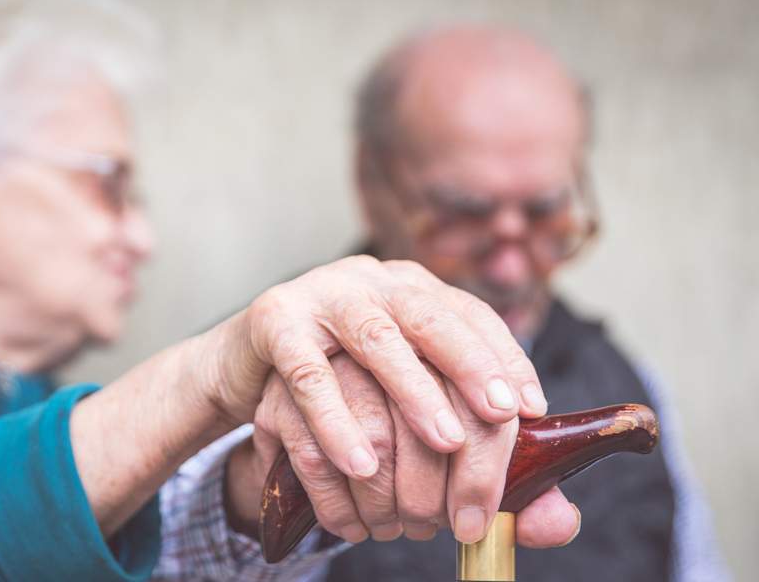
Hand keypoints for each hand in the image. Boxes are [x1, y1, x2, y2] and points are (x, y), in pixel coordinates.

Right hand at [210, 255, 547, 480]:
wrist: (248, 364)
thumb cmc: (339, 386)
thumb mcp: (399, 405)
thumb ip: (475, 461)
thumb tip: (556, 523)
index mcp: (411, 290)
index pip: (470, 315)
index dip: (505, 357)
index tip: (530, 409)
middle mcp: (373, 282)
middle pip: (430, 316)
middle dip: (471, 365)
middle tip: (501, 416)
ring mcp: (322, 295)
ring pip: (375, 337)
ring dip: (413, 391)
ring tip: (445, 442)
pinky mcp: (274, 321)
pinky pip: (308, 374)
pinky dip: (336, 421)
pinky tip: (362, 463)